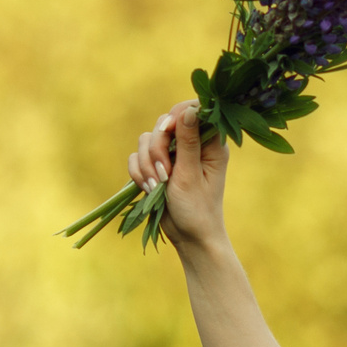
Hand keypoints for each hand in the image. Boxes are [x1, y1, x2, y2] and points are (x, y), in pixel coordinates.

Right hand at [126, 100, 231, 251]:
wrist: (188, 237)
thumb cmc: (197, 209)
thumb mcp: (191, 174)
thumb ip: (188, 141)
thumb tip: (190, 110)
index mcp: (209, 143)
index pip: (192, 110)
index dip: (176, 117)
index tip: (168, 132)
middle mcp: (191, 144)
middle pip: (164, 123)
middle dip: (157, 148)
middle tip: (164, 173)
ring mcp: (173, 154)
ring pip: (147, 140)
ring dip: (147, 164)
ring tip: (156, 186)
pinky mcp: (157, 166)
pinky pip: (137, 156)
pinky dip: (139, 172)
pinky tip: (149, 189)